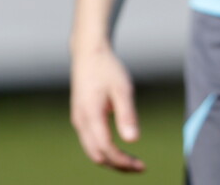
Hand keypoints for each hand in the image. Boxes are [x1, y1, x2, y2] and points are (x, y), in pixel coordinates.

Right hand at [71, 45, 144, 171]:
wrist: (88, 53)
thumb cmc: (107, 68)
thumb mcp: (122, 88)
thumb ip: (127, 114)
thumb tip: (133, 141)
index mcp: (90, 115)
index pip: (106, 149)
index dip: (123, 161)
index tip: (141, 166)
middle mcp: (81, 122)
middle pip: (97, 155)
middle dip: (118, 165)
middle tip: (139, 167)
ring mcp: (78, 120)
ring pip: (92, 151)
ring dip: (111, 160)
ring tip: (132, 162)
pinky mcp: (80, 118)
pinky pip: (91, 142)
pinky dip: (105, 151)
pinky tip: (120, 148)